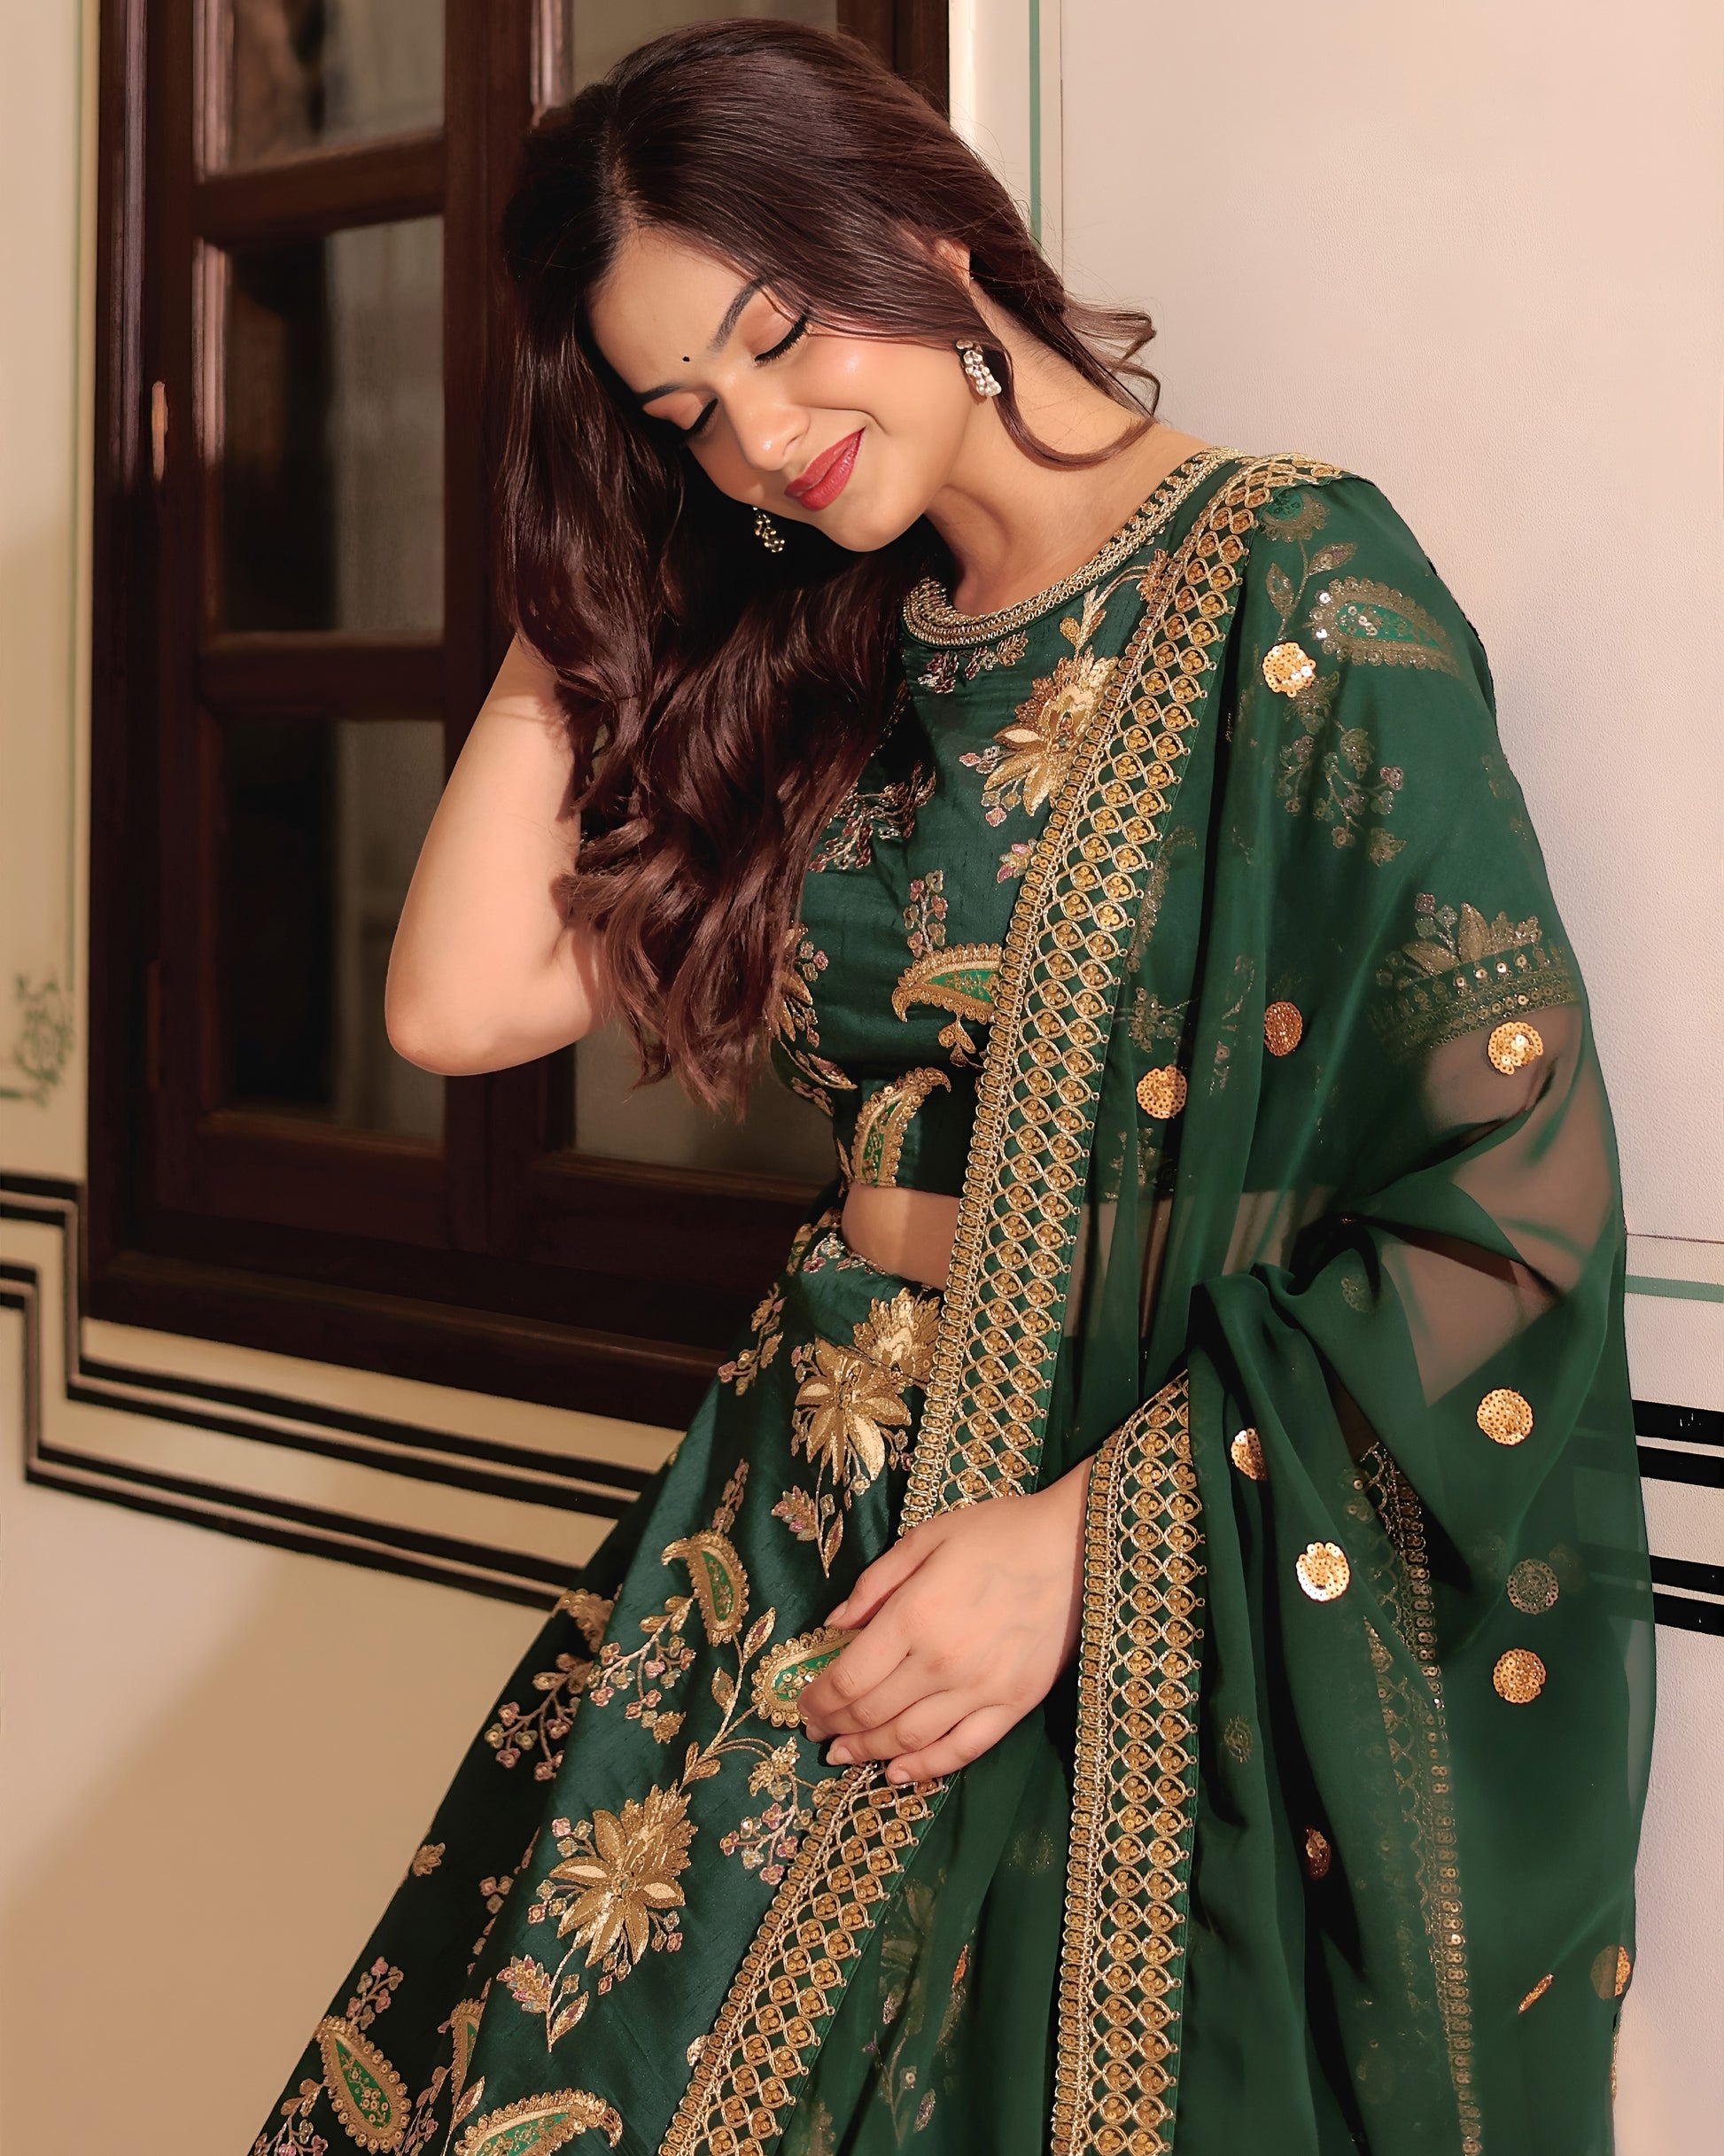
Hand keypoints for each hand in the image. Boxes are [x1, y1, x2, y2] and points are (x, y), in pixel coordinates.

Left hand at [799, 1460, 1090, 1784]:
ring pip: (908, 1739)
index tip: (801, 1704)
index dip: (817, 1699)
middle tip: (815, 1731)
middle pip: (871, 1714)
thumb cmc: (998, 1533)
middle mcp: (941, 1662)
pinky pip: (961, 1749)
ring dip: (867, 1753)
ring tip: (843, 1754)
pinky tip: (897, 1773)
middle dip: (834, 1727)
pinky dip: (924, 1768)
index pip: (848, 1679)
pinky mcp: (1013, 1705)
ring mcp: (979, 1690)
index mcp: (914, 1617)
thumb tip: (834, 1623)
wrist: (1076, 1546)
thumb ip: (875, 1583)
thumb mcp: (926, 1537)